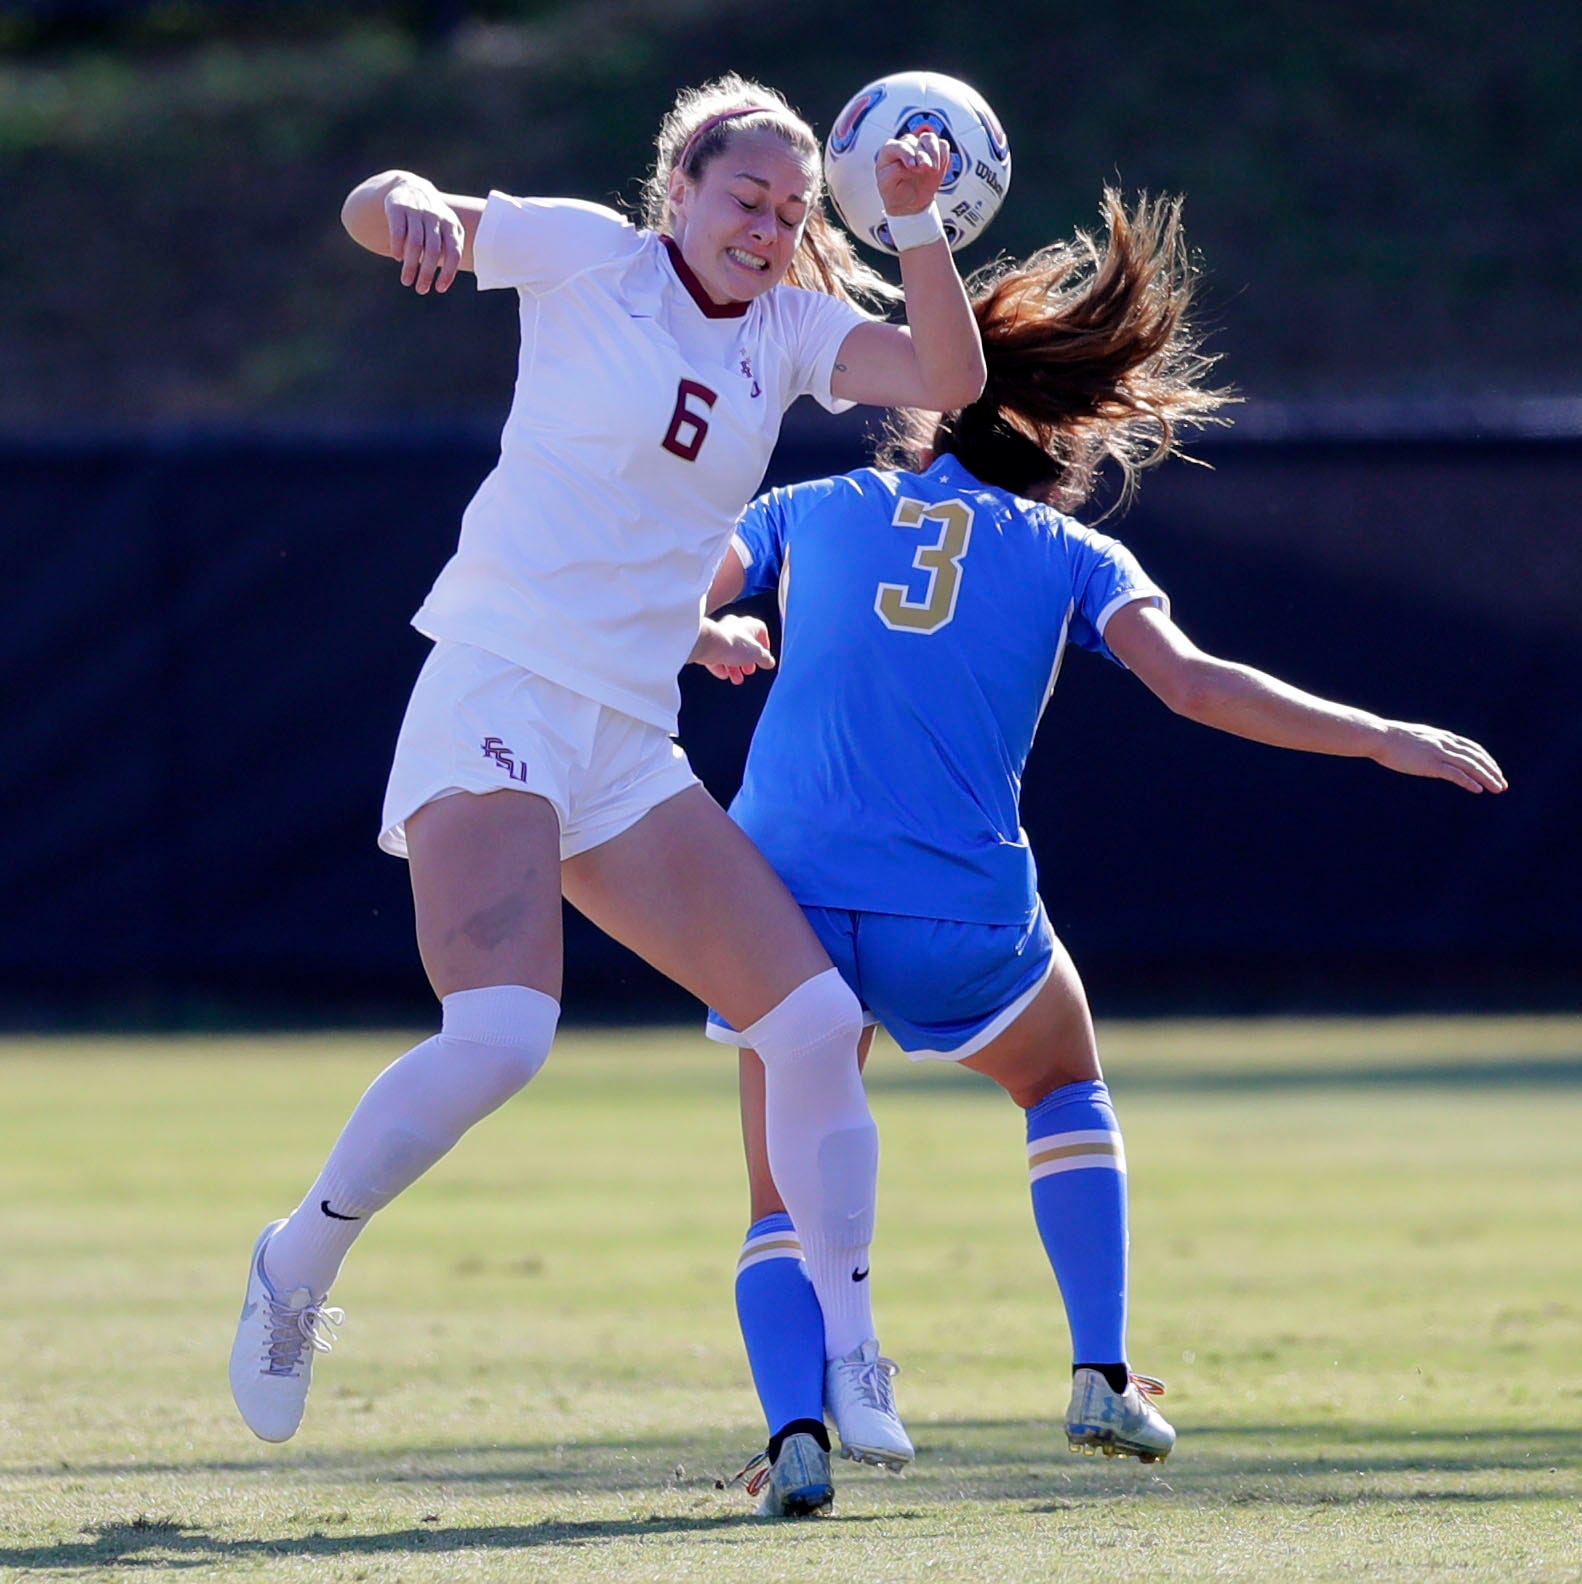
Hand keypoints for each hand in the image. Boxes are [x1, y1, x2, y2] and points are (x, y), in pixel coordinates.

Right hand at [385, 178, 464, 294]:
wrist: (411, 188)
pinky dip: (397, 246)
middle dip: (427, 273)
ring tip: (406, 281)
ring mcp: (416, 211)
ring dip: (411, 265)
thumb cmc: (432, 221)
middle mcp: (435, 217)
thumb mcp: (446, 231)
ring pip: (415, 243)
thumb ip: (448, 252)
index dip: (448, 273)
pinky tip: (397, 258)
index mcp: (451, 225)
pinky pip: (398, 231)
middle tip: (421, 290)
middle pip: (433, 250)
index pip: (453, 252)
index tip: (439, 289)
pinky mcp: (397, 207)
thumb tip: (442, 283)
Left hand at [691, 614, 775, 684]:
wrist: (708, 644)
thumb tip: (769, 662)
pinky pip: (716, 656)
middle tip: (749, 671)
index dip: (764, 647)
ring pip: (730, 652)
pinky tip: (724, 675)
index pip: (761, 632)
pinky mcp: (708, 643)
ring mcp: (720, 634)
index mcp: (750, 624)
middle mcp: (734, 626)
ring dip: (734, 667)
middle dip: (747, 661)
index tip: (764, 659)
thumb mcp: (757, 655)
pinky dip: (721, 666)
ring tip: (737, 679)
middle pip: (744, 644)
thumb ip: (765, 659)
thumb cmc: (735, 645)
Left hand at [875, 129, 950, 216]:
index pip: (898, 146)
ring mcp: (921, 147)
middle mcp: (906, 145)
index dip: (906, 153)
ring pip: (930, 138)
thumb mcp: (887, 186)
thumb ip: (893, 173)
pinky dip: (944, 156)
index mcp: (889, 151)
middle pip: (915, 142)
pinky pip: (943, 146)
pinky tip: (940, 169)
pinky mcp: (934, 152)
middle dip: (922, 155)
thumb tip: (908, 164)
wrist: (909, 202)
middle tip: (926, 168)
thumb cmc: (894, 192)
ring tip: (934, 169)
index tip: (912, 166)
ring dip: (934, 152)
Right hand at [1374, 722, 1507, 792]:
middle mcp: (1445, 744)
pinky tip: (1478, 789)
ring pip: (1471, 766)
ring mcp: (1438, 753)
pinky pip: (1455, 774)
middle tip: (1502, 784)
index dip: (1487, 760)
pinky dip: (1469, 781)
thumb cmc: (1393, 739)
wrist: (1380, 736)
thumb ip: (1430, 745)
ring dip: (1487, 777)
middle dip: (1492, 771)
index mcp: (1443, 737)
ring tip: (1497, 789)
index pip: (1473, 748)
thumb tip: (1432, 753)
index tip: (1495, 771)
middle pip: (1477, 758)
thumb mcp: (1417, 738)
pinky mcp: (1430, 764)